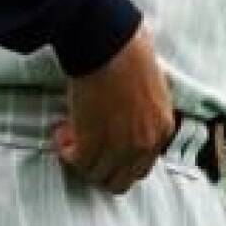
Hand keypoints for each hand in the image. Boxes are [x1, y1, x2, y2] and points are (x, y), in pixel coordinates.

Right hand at [53, 24, 173, 193]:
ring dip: (81, 158)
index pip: (143, 167)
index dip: (119, 158)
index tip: (105, 144)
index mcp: (162, 128)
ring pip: (96, 174)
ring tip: (71, 133)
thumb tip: (130, 121)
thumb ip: (147, 114)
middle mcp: (145, 143)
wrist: (109, 45)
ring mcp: (120, 146)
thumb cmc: (131, 54)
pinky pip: (77, 162)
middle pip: (121, 179)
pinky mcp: (93, 142)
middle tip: (86, 147)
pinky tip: (62, 132)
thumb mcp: (154, 88)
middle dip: (101, 167)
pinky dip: (65, 150)